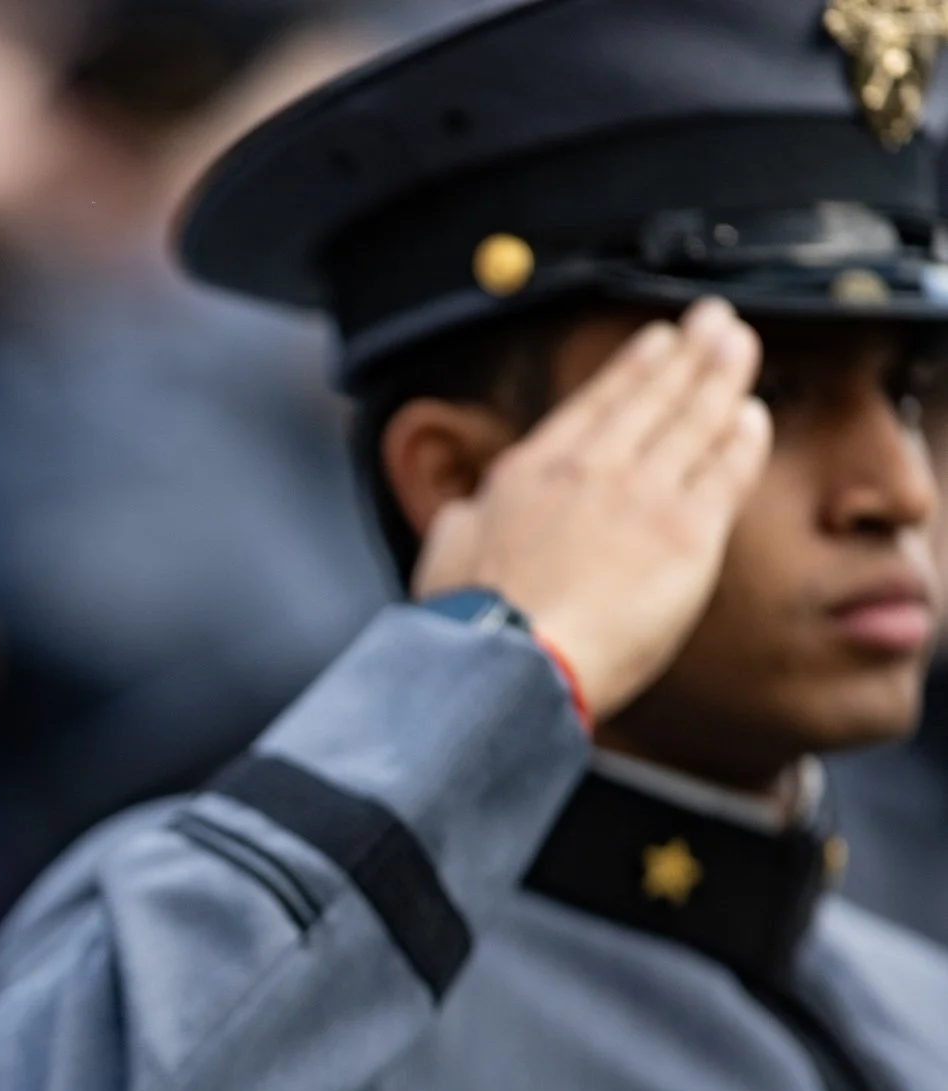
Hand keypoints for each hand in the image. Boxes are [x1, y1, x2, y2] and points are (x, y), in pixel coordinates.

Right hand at [413, 297, 770, 722]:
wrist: (509, 661)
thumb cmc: (470, 623)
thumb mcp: (447, 550)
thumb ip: (466, 520)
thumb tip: (468, 511)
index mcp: (532, 470)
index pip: (596, 402)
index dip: (632, 366)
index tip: (656, 341)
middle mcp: (592, 468)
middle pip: (654, 396)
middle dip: (689, 351)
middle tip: (714, 320)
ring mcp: (642, 494)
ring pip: (696, 420)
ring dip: (722, 375)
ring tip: (741, 345)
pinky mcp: (686, 533)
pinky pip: (726, 471)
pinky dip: (743, 439)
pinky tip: (753, 417)